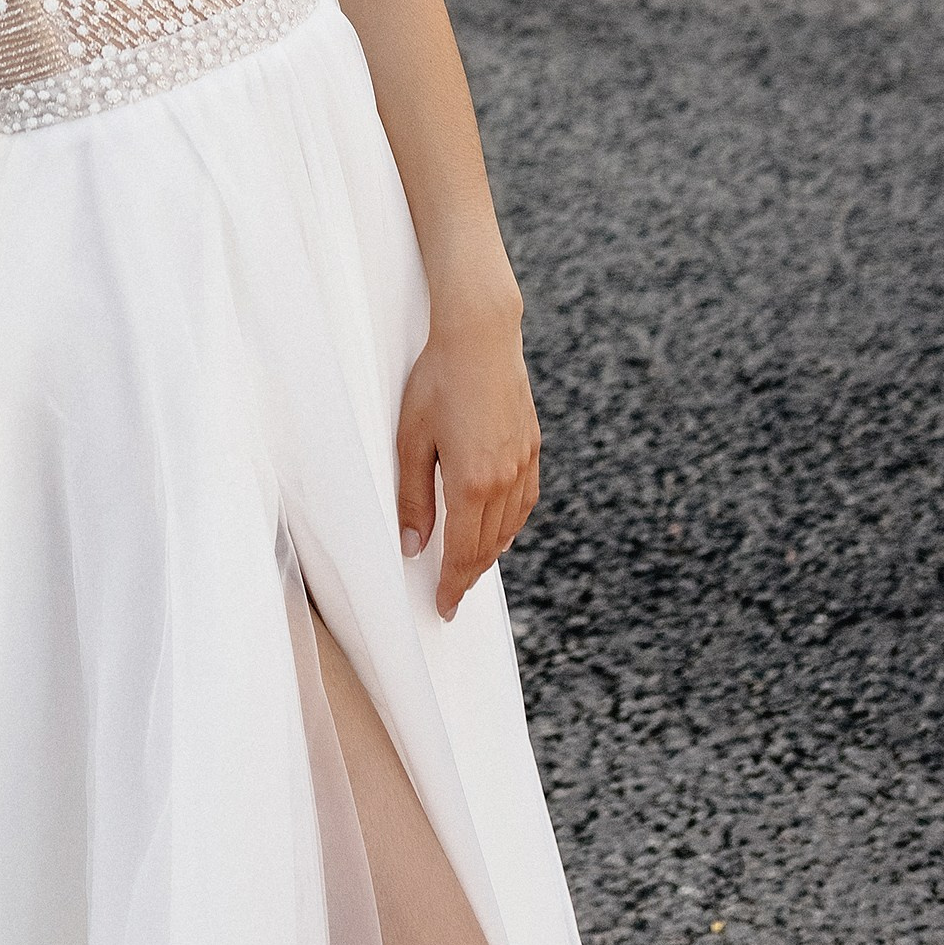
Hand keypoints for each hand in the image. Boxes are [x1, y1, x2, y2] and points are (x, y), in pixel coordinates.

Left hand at [396, 283, 539, 622]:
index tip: (444, 607)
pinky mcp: (532, 447)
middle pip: (488, 547)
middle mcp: (504, 480)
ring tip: (471, 566)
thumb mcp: (411, 439)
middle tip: (453, 594)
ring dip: (490, 552)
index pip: (462, 553)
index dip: (452, 585)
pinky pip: (525, 501)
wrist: (480, 337)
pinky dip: (511, 524)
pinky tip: (499, 527)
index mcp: (471, 483)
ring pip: (510, 527)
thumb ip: (412, 497)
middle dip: (469, 575)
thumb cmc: (437, 382)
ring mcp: (523, 464)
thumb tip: (412, 545)